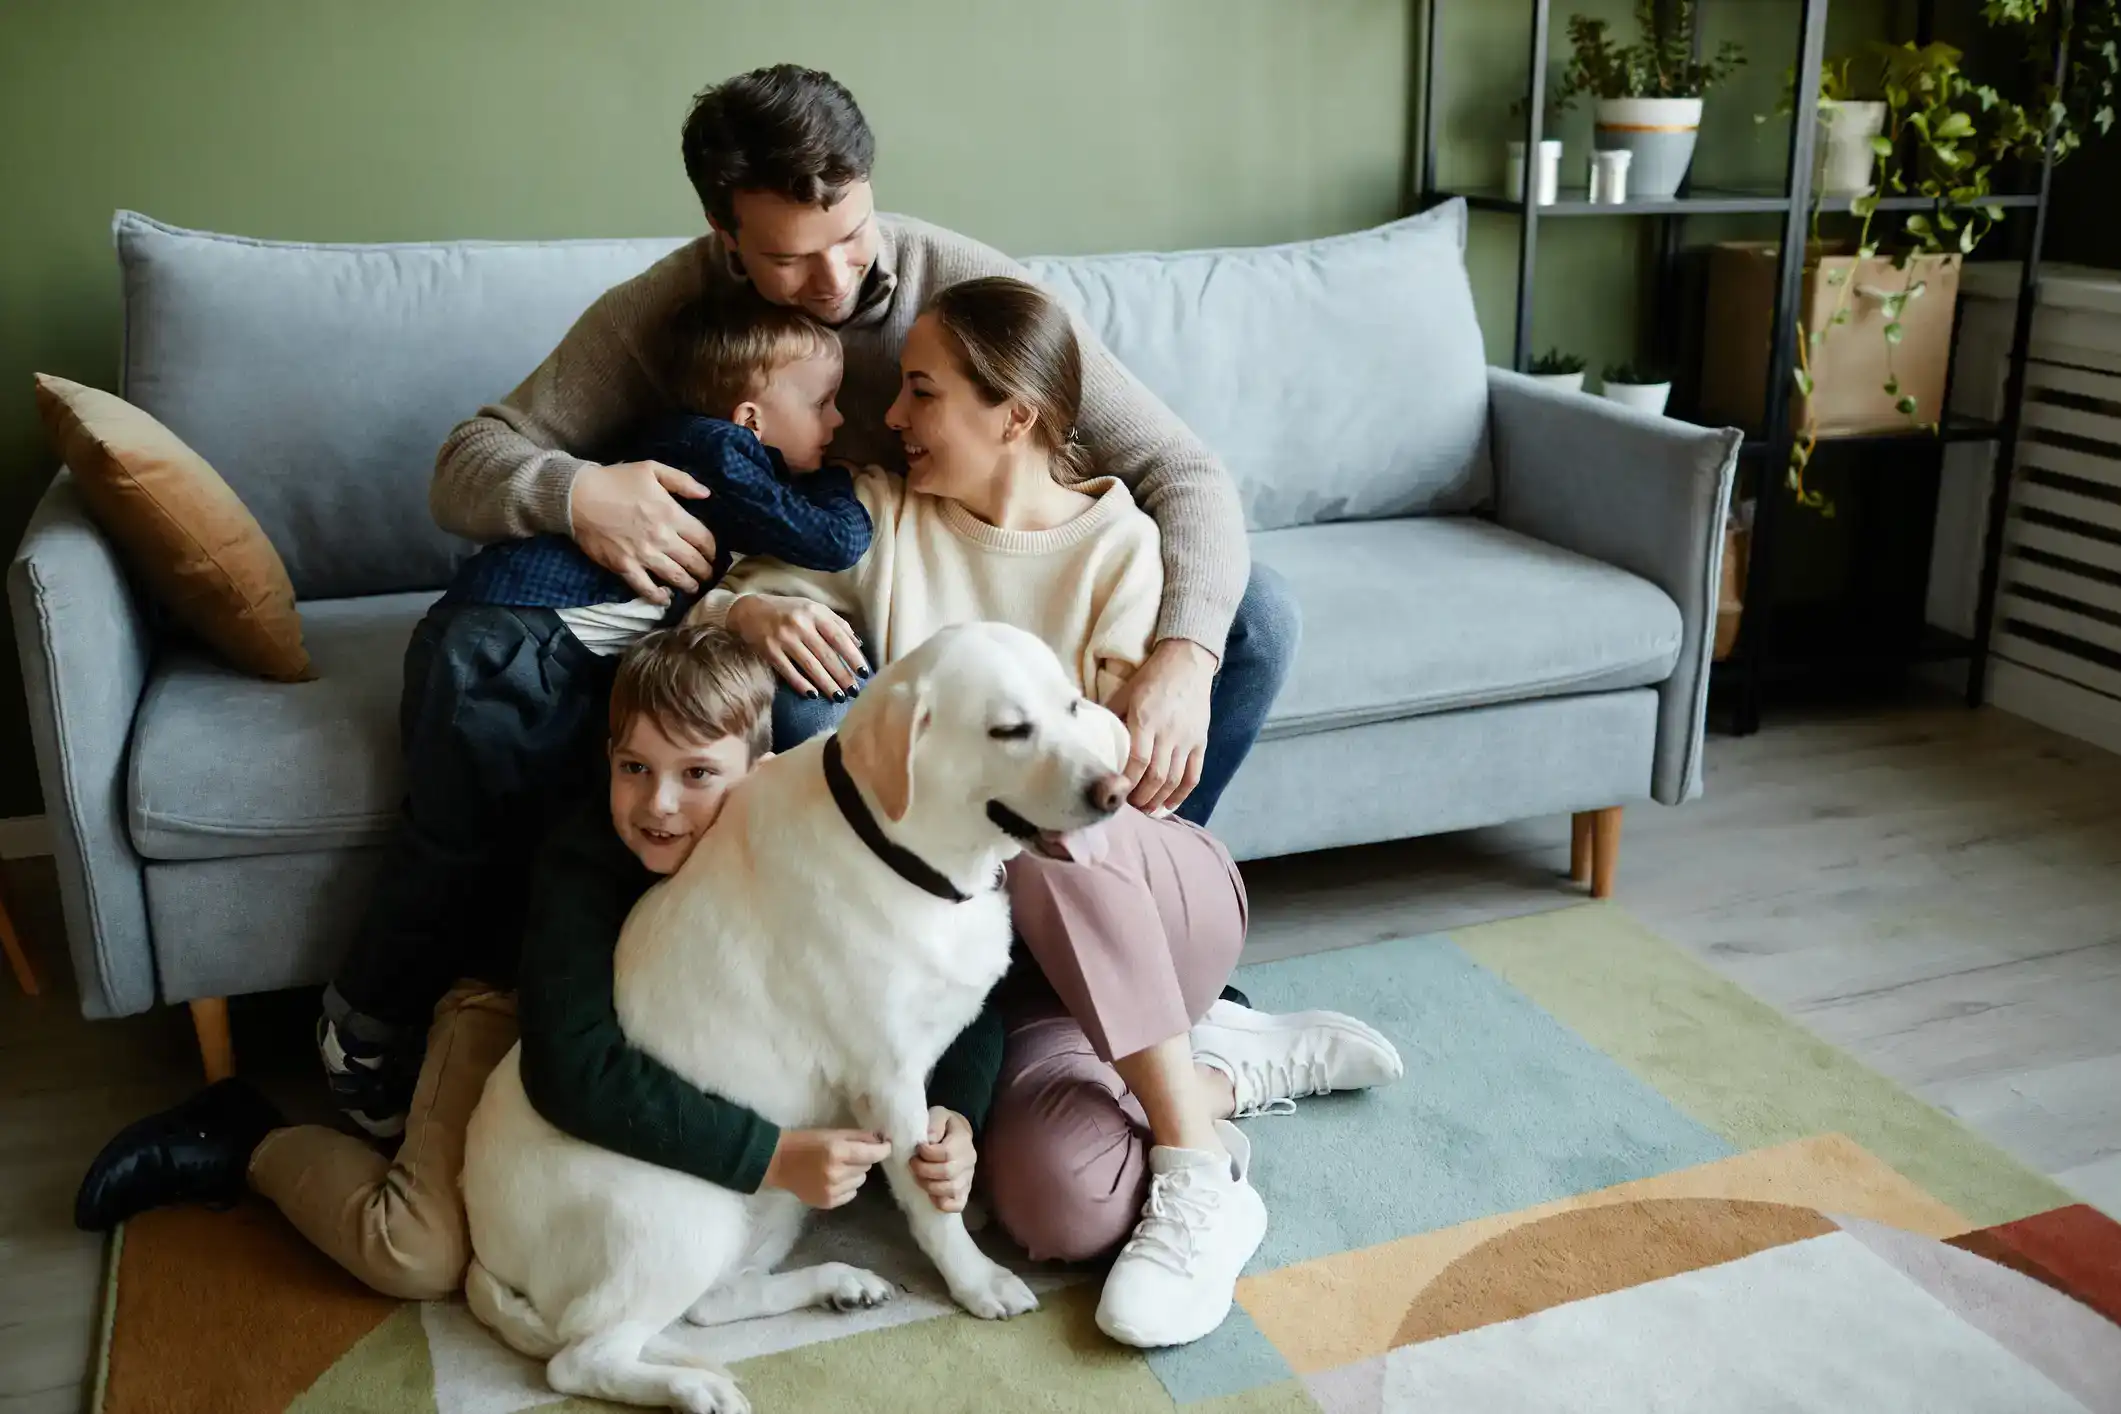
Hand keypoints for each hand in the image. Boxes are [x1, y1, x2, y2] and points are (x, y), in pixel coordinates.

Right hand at [568, 460, 717, 604]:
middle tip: (707, 575)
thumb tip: (707, 494)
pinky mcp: (624, 566)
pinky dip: (658, 597)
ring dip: (689, 585)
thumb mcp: (652, 469)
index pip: (704, 539)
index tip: (713, 555)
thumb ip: (682, 481)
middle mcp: (662, 537)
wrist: (577, 496)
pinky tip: (665, 599)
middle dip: (705, 571)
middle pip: (693, 561)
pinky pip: (646, 588)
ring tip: (693, 587)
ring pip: (675, 577)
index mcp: (671, 514)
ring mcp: (643, 555)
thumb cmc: (615, 480)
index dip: (712, 550)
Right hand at [727, 594, 868, 698]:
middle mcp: (800, 624)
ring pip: (810, 666)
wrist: (749, 609)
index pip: (839, 637)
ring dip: (826, 684)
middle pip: (826, 655)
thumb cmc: (788, 610)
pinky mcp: (769, 650)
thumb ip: (836, 623)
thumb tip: (859, 644)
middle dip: (842, 675)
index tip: (864, 672)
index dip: (853, 656)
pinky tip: (812, 695)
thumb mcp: (813, 608)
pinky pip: (788, 671)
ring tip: (838, 697)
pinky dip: (801, 684)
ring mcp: (783, 637)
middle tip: (854, 691)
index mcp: (814, 612)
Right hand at [761, 1128, 890, 1209]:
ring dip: (854, 1173)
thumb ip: (858, 1136)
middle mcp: (836, 1173)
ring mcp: (831, 1190)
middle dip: (862, 1159)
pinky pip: (850, 1194)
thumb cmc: (805, 1142)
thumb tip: (881, 1140)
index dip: (883, 1149)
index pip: (872, 1154)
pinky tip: (832, 1179)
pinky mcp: (827, 1202)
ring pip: (860, 1181)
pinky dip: (846, 1186)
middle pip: (867, 1166)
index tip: (886, 1146)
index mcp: (837, 1151)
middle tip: (848, 1154)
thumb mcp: (832, 1133)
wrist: (778, 1163)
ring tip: (838, 1167)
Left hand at [910, 1107, 975, 1212]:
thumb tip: (929, 1140)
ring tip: (919, 1177)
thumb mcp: (938, 1114)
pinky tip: (931, 1195)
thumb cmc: (943, 1125)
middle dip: (924, 1170)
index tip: (918, 1148)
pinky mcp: (965, 1192)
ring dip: (929, 1186)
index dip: (927, 1153)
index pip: (946, 1152)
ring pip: (950, 1190)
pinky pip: (957, 1205)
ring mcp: (968, 1178)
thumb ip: (934, 1122)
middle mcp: (969, 1160)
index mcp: (963, 1140)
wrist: (956, 1135)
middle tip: (912, 1164)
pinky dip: (942, 1203)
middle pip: (947, 1172)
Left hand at [1104, 638, 1215, 814]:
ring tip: (1145, 809)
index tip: (1115, 793)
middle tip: (1128, 806)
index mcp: (1145, 720)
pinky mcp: (1200, 741)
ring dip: (1159, 799)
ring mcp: (1187, 739)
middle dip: (1141, 797)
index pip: (1137, 761)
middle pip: (1156, 776)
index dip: (1126, 783)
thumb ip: (1110, 718)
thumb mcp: (1124, 693)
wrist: (1187, 661)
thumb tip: (1089, 739)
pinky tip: (1169, 805)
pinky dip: (1182, 795)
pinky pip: (1194, 775)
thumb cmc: (1150, 678)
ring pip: (1174, 780)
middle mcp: (1168, 732)